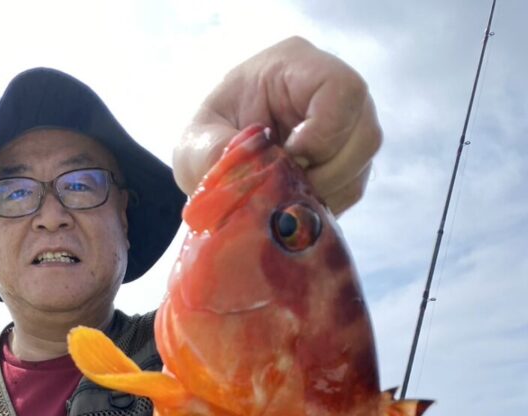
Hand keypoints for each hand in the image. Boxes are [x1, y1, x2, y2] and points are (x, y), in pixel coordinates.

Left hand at [173, 36, 381, 213]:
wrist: (215, 166)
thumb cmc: (206, 141)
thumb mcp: (194, 144)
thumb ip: (212, 153)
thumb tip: (247, 173)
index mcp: (295, 67)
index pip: (342, 90)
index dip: (323, 134)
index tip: (290, 159)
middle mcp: (332, 91)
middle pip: (365, 132)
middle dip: (327, 172)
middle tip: (288, 186)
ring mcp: (346, 126)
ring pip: (362, 163)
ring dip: (326, 190)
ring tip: (287, 195)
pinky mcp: (346, 161)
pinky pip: (353, 187)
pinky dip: (325, 203)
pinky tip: (294, 200)